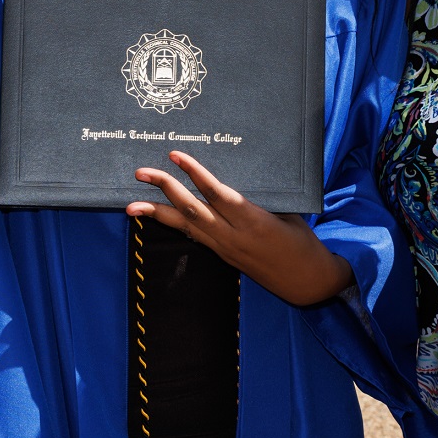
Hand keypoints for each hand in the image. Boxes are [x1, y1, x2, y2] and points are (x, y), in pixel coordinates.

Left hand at [128, 151, 351, 306]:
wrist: (306, 282)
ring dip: (157, 214)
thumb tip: (233, 178)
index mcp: (253, 221)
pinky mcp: (223, 256)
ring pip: (185, 227)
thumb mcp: (287, 213)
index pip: (216, 194)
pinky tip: (159, 216)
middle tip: (140, 172)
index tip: (176, 154)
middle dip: (164, 189)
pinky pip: (194, 236)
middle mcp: (233, 236)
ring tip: (131, 206)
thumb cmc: (302, 242)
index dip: (194, 173)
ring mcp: (225, 249)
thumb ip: (258, 199)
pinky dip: (175, 224)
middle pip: (191, 210)